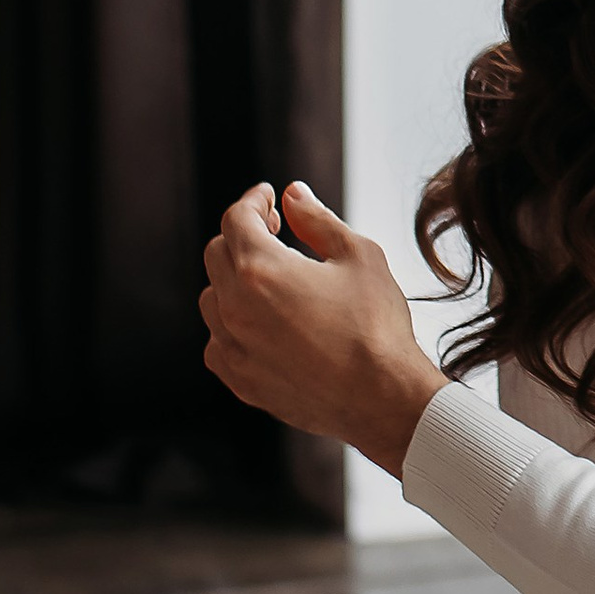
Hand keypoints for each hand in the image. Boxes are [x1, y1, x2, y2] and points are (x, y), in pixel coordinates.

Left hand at [200, 182, 445, 478]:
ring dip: (233, 281)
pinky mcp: (240, 381)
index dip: (253, 200)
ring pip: (213, 299)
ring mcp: (233, 348)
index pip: (236, 219)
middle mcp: (235, 307)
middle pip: (218, 254)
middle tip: (273, 231)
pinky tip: (263, 324)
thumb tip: (293, 195)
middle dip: (243, 235)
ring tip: (271, 280)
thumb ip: (318, 220)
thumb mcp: (358, 256)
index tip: (269, 197)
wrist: (381, 398)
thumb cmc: (376, 325)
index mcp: (260, 269)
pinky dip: (232, 326)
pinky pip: (218, 343)